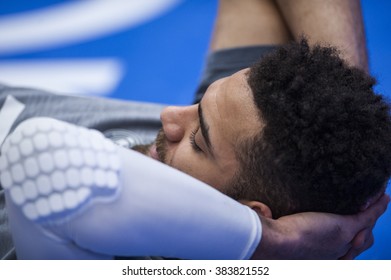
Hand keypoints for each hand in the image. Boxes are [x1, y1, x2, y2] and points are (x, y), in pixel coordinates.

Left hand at [252, 193, 389, 258]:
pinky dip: (377, 206)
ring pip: (366, 230)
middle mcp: (334, 252)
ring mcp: (342, 241)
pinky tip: (382, 194)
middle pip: (360, 243)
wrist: (274, 243)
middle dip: (364, 233)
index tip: (350, 234)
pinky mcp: (346, 229)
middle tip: (364, 219)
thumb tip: (260, 208)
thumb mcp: (273, 226)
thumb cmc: (268, 239)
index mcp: (320, 256)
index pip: (343, 249)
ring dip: (371, 216)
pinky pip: (368, 216)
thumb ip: (268, 215)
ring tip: (375, 201)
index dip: (350, 242)